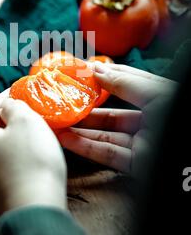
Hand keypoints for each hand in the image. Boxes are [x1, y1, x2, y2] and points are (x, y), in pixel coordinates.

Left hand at [0, 98, 66, 221]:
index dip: (5, 97)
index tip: (21, 91)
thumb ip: (14, 106)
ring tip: (33, 137)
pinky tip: (29, 161)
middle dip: (7, 121)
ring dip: (9, 141)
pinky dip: (10, 161)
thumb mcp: (27, 121)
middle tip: (30, 115)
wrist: (34, 213)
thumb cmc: (30, 162)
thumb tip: (7, 106)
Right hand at [57, 62, 177, 174]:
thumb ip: (124, 83)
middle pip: (112, 111)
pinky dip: (86, 148)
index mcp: (158, 97)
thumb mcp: (156, 94)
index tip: (78, 72)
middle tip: (61, 100)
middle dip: (86, 106)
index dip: (103, 76)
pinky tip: (67, 139)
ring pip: (106, 135)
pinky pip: (108, 154)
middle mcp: (150, 119)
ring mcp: (143, 143)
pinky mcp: (137, 165)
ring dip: (80, 129)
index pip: (126, 82)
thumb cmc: (179, 117)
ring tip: (57, 121)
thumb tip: (95, 69)